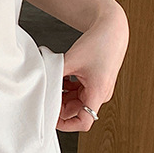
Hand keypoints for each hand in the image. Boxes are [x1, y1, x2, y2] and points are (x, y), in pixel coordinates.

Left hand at [58, 6, 128, 131]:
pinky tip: (61, 78)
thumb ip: (55, 75)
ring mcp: (99, 89)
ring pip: (76, 102)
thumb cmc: (98, 42)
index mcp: (99, 92)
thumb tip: (41, 86)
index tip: (51, 116)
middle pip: (76, 112)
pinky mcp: (96, 83)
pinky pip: (79, 93)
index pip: (84, 122)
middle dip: (60, 105)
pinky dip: (68, 89)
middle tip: (46, 94)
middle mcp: (101, 94)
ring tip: (54, 82)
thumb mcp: (71, 60)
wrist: (112, 28)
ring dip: (63, 95)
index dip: (66, 124)